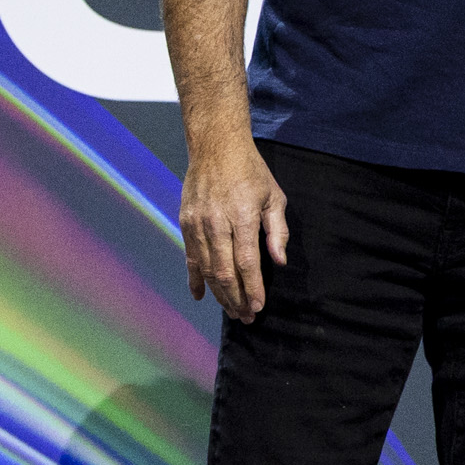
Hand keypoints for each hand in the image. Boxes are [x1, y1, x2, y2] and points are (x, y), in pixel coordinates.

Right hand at [182, 131, 288, 321]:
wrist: (215, 147)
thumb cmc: (251, 172)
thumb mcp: (274, 197)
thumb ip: (277, 231)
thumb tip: (279, 262)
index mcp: (242, 217)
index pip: (247, 262)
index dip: (252, 288)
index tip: (258, 307)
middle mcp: (216, 223)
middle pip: (224, 271)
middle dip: (236, 298)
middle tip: (246, 317)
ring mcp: (197, 224)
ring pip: (207, 268)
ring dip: (219, 293)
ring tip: (231, 310)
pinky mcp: (185, 223)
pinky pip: (190, 257)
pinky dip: (196, 279)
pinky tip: (201, 296)